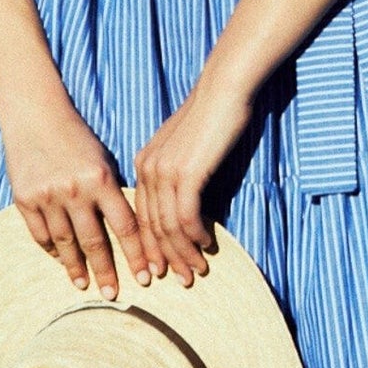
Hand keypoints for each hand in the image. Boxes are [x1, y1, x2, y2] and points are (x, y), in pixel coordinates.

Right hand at [1, 98, 148, 298]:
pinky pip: (40, 234)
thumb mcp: (104, 161)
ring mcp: (47, 196)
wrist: (35, 116)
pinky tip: (61, 262)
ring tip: (84, 286)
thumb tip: (131, 230)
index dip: (137, 255)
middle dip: (106, 272)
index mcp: (101, 180)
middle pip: (95, 242)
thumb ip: (113, 194)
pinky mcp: (24, 199)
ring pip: (65, 243)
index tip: (145, 277)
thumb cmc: (78, 139)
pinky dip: (51, 250)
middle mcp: (75, 191)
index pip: (125, 227)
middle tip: (115, 295)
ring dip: (76, 268)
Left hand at [134, 79, 251, 285]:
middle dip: (166, 257)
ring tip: (197, 271)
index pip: (142, 215)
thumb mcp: (188, 146)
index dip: (151, 246)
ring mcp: (164, 171)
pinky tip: (206, 246)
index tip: (161, 268)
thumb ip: (181, 170)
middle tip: (181, 279)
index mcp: (144, 164)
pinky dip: (195, 235)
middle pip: (151, 226)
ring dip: (183, 252)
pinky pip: (186, 215)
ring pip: (168, 226)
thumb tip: (188, 195)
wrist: (224, 89)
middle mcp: (148, 169)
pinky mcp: (186, 172)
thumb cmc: (214, 114)